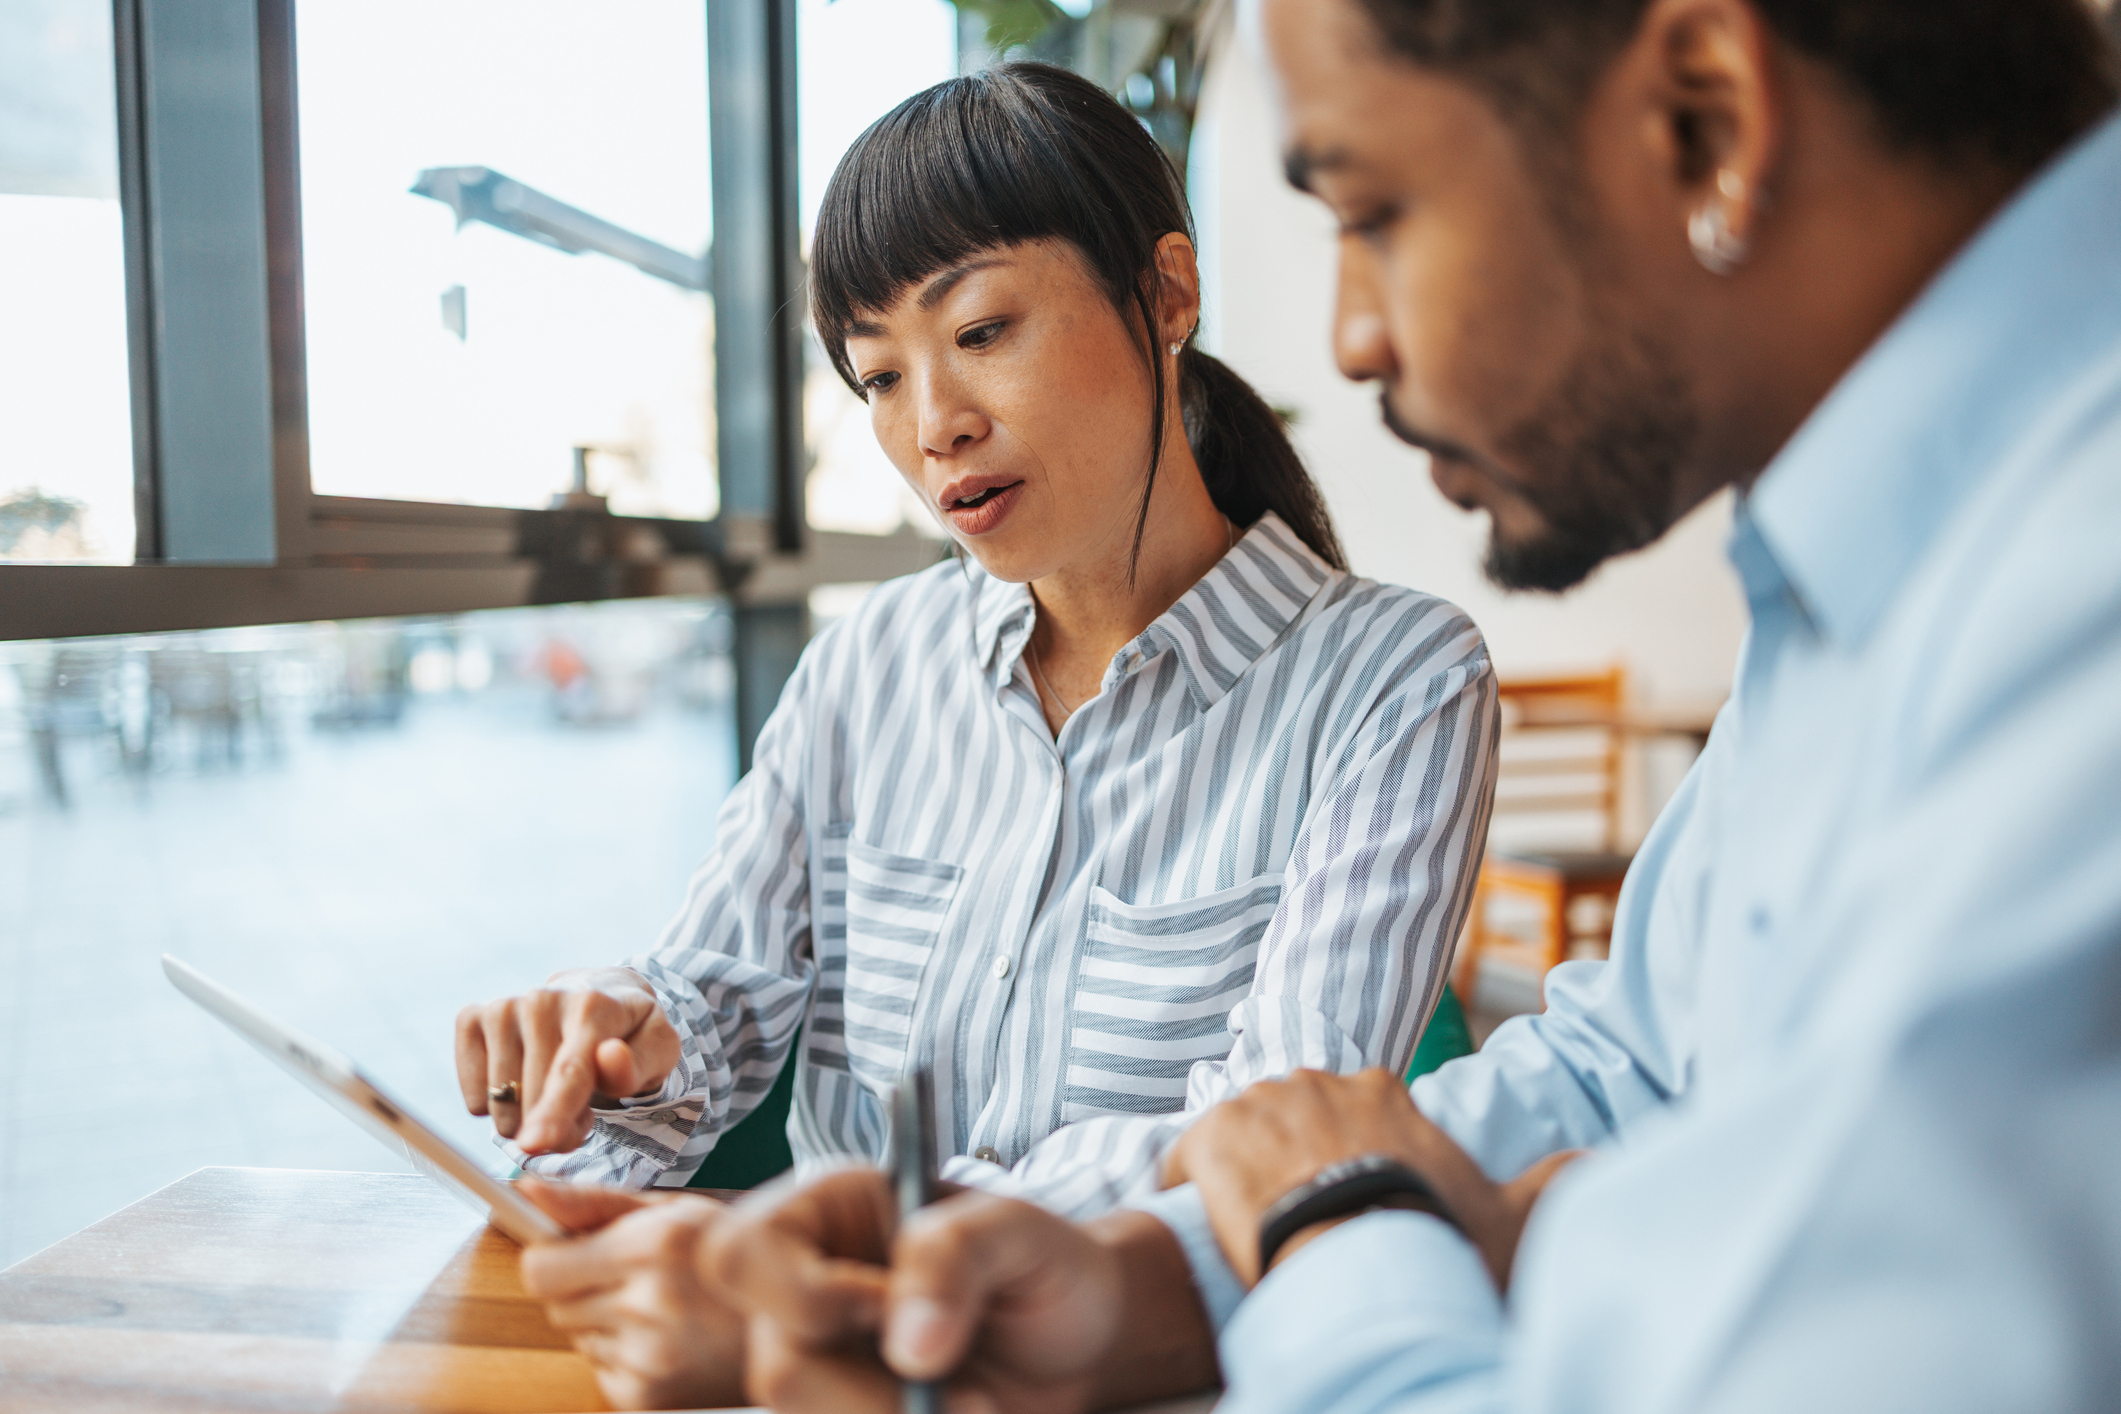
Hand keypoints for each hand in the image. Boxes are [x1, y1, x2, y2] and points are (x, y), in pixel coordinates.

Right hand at [455, 968, 680, 1152]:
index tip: (534, 1143)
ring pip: (500, 1103)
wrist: (597, 992)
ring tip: (556, 1094)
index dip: (553, 1112)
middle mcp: (541, 999)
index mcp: (592, 1005)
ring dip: (529, 1120)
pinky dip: (497, 1107)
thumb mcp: (656, 1050)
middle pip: (534, 1099)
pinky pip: (474, 1096)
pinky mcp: (472, 1018)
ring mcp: (502, 1007)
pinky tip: (522, 1081)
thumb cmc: (629, 1032)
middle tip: (583, 1111)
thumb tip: (609, 1056)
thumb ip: (638, 1064)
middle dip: (559, 1127)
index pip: (570, 1071)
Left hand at [517, 1179, 747, 1409]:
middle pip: (556, 1306)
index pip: (541, 1269)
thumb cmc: (734, 1255)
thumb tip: (525, 1190)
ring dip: (606, 1323)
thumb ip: (593, 1203)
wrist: (798, 1317)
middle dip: (581, 1288)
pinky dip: (625, 1357)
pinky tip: (669, 1340)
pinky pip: (602, 1371)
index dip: (549, 1257)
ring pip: (579, 1338)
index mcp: (655, 1246)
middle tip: (632, 1277)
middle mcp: (650, 1304)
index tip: (566, 1253)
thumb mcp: (675, 1210)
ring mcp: (651, 1359)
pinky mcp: (649, 1399)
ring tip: (661, 1309)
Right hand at [707, 1168, 1216, 1413]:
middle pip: (775, 1364)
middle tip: (967, 1397)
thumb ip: (957, 1253)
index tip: (893, 1312)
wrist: (1083, 1341)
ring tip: (979, 1407)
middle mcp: (807, 1291)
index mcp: (826, 1213)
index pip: (742, 1253)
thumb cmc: (1046, 1263)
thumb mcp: (1020, 1231)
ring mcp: (825, 1364)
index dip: (805, 1296)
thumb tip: (909, 1344)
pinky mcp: (848, 1410)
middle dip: (868, 1396)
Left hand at [1162, 1068, 1583, 1289]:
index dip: (1346, 1155)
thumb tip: (1598, 1166)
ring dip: (1243, 1171)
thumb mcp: (1512, 1215)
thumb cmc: (1438, 1242)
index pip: (1354, 1109)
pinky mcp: (1212, 1136)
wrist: (1364, 1260)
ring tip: (1254, 1226)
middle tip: (1300, 1218)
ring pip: (1241, 1133)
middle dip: (1293, 1159)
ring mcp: (1261, 1104)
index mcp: (1385, 1091)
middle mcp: (1320, 1082)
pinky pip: (1186, 1154)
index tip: (1347, 1195)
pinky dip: (1189, 1182)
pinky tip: (1206, 1221)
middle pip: (1293, 1116)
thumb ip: (1554, 1182)